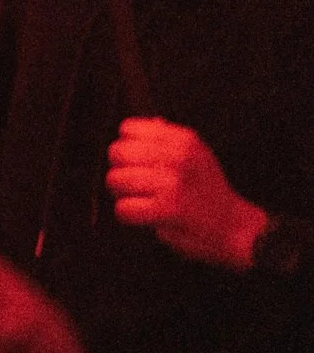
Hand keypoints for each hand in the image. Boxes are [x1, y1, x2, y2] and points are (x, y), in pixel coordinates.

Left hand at [106, 118, 267, 270]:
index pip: (129, 129)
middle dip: (121, 170)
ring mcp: (172, 183)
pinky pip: (123, 208)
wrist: (237, 228)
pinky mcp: (167, 209)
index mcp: (183, 140)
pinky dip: (129, 216)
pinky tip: (146, 216)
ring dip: (123, 195)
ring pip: (115, 180)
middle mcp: (178, 157)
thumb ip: (168, 140)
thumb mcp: (197, 155)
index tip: (140, 163)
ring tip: (144, 200)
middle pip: (117, 153)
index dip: (129, 147)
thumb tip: (145, 124)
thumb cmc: (209, 193)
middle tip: (138, 185)